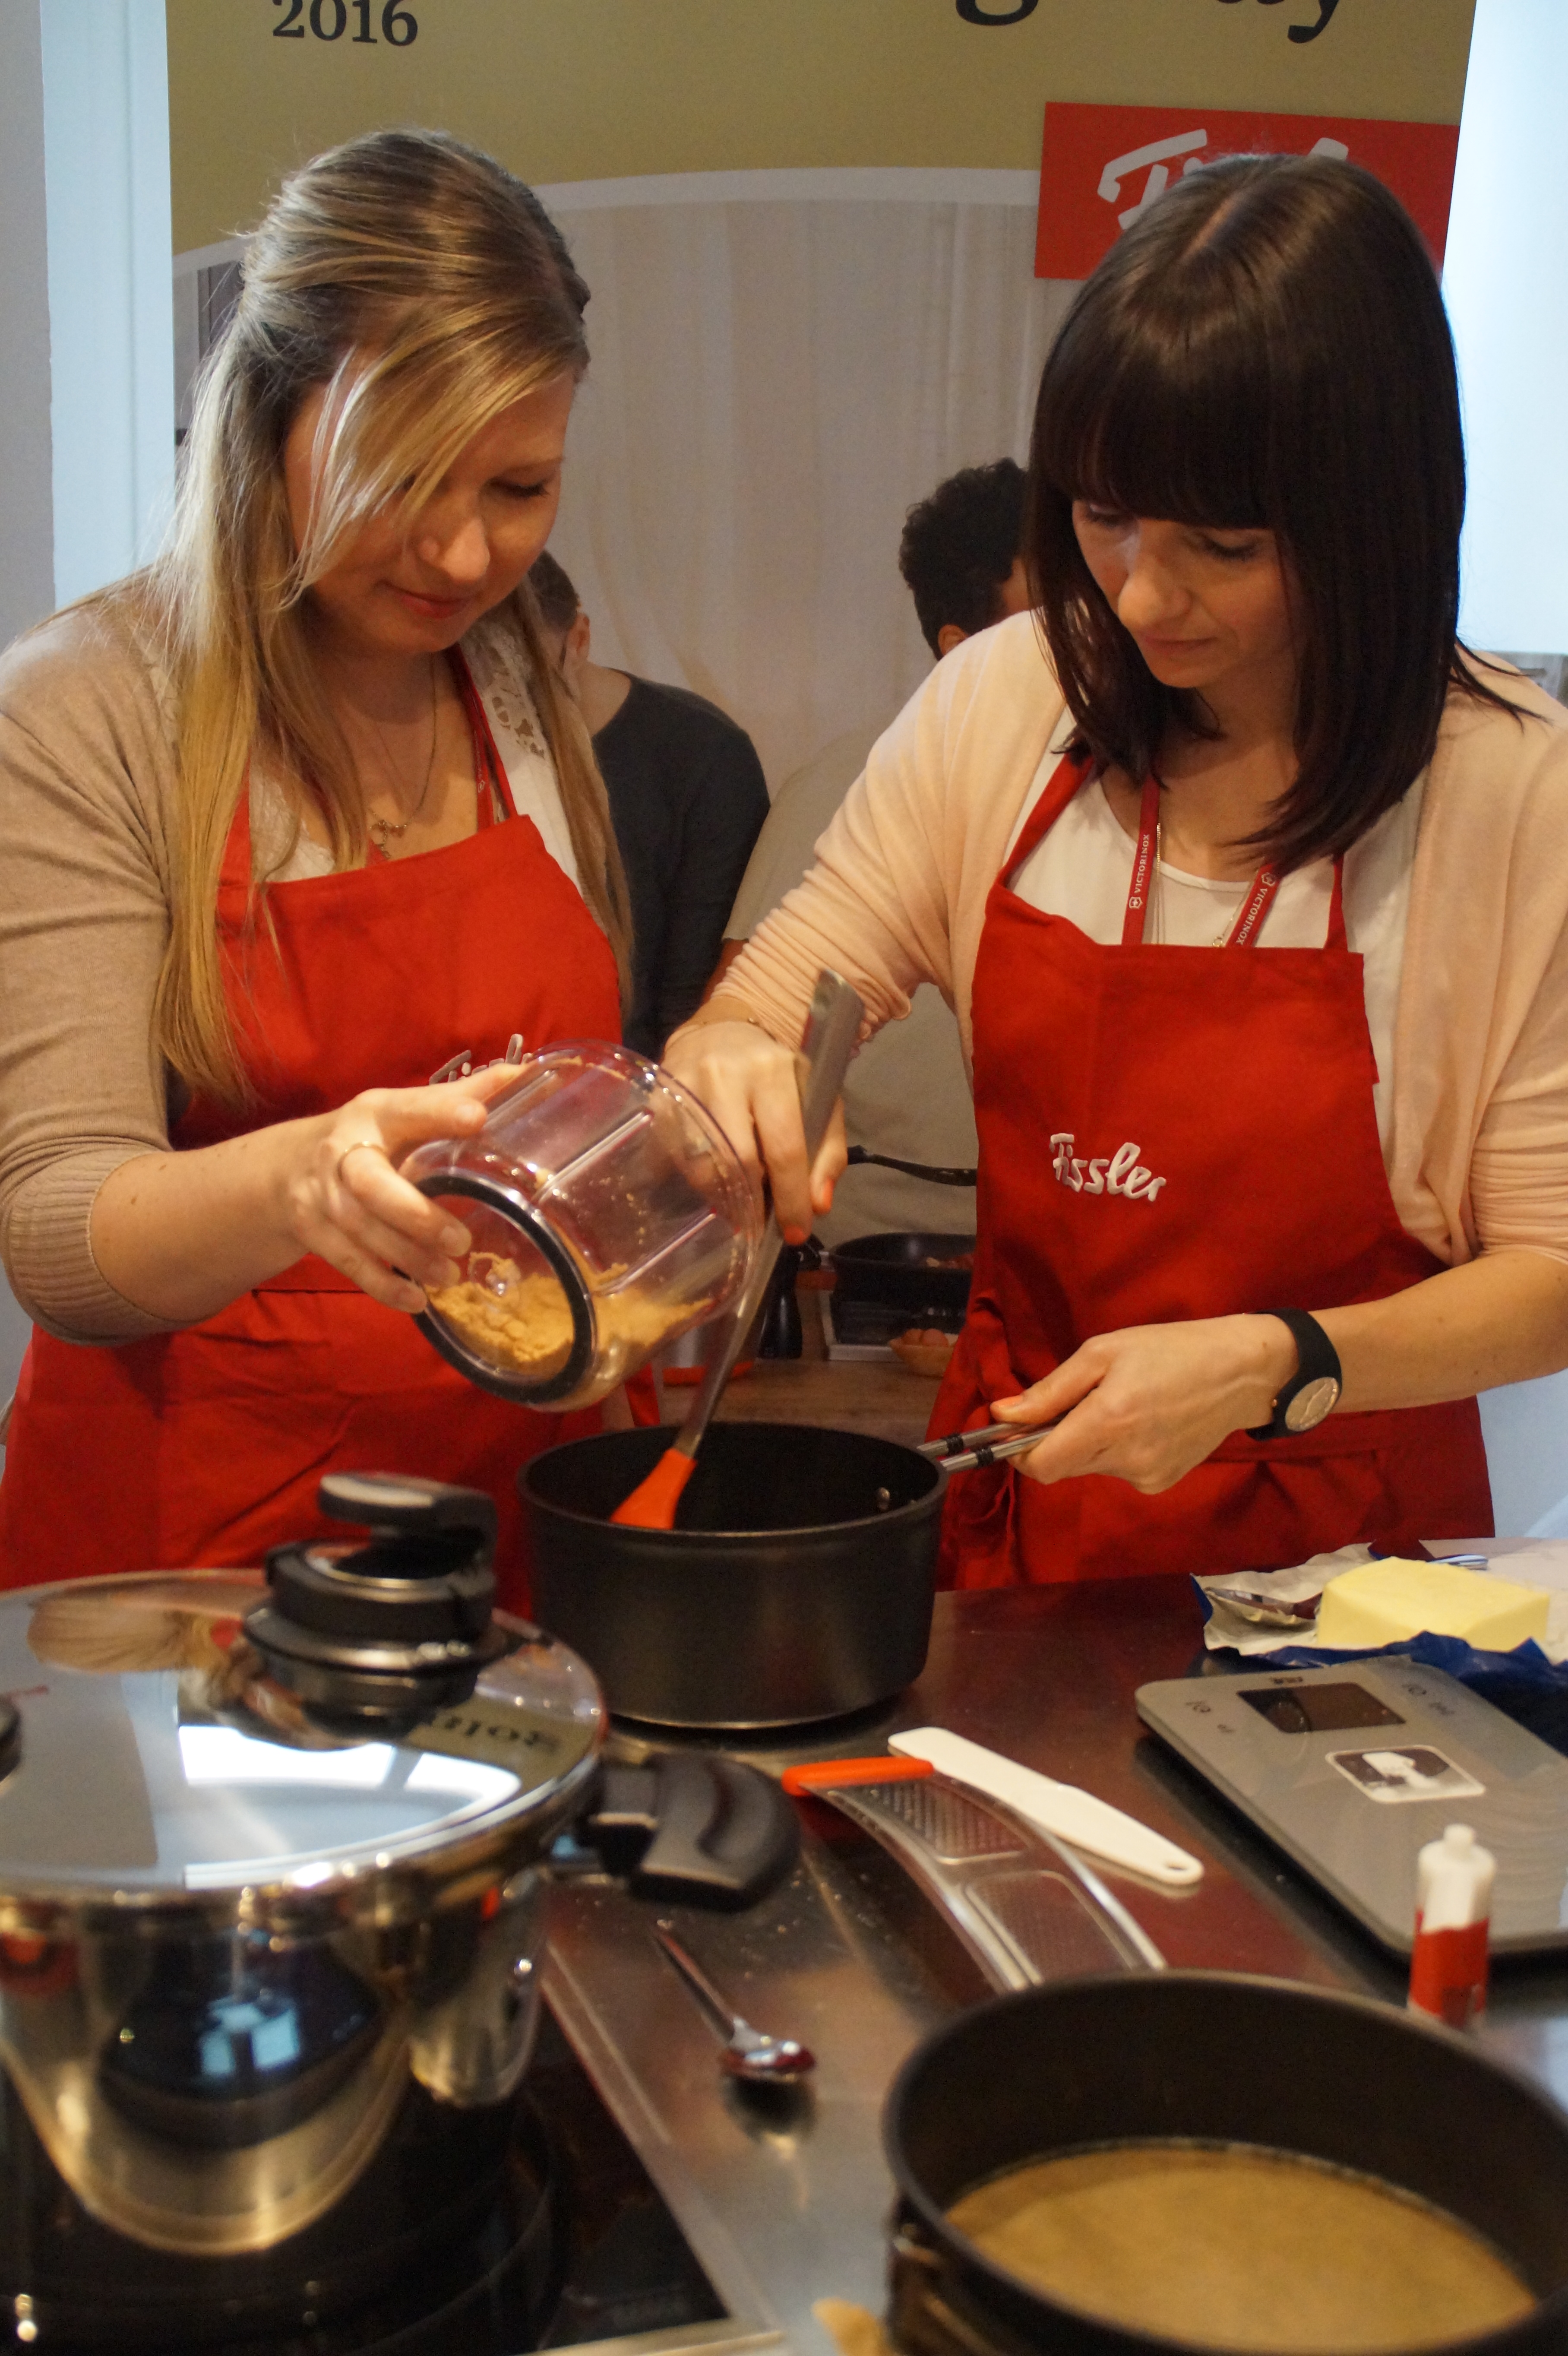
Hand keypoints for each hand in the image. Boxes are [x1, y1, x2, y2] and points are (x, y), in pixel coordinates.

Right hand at [284, 1066, 521, 1312]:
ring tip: (450, 1275)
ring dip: (406, 1256)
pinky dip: (382, 1285)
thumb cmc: (367, 1139)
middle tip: (462, 1241)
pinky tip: (417, 1300)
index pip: (407, 1110)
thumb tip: (526, 1074)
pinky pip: (347, 1262)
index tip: (477, 1118)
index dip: (440, 1113)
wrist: (285, 1170)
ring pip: (361, 1229)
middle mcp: (343, 1152)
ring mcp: (321, 1196)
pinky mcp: (313, 1233)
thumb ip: (456, 1098)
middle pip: (371, 1183)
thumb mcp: (402, 1113)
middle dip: (415, 1214)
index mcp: (374, 1114)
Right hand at [662, 1012, 845, 1242]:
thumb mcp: (817, 1099)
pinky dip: (689, 1178)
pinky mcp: (656, 1097)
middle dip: (753, 1202)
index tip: (795, 1231)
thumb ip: (827, 1153)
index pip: (783, 1146)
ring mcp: (684, 1084)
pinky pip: (669, 1156)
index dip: (791, 1197)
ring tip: (735, 1200)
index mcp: (772, 1071)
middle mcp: (724, 1074)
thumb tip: (818, 1206)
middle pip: (738, 1159)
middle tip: (760, 1223)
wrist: (723, 1030)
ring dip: (720, 1194)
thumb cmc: (778, 1073)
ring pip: (699, 1163)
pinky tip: (706, 1180)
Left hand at [989, 1315, 1298, 1493]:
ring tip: (1120, 1405)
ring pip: (1088, 1468)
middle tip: (1078, 1401)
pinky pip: (1117, 1471)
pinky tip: (1142, 1422)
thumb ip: (1050, 1390)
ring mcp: (1146, 1476)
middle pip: (1061, 1468)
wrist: (1241, 1373)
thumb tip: (1001, 1414)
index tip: (1017, 1428)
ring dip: (1087, 1443)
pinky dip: (1115, 1451)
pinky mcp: (1161, 1483)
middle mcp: (1125, 1459)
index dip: (1018, 1452)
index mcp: (1108, 1422)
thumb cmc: (1169, 1350)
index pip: (1040, 1466)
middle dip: (1054, 1440)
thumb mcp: (1103, 1352)